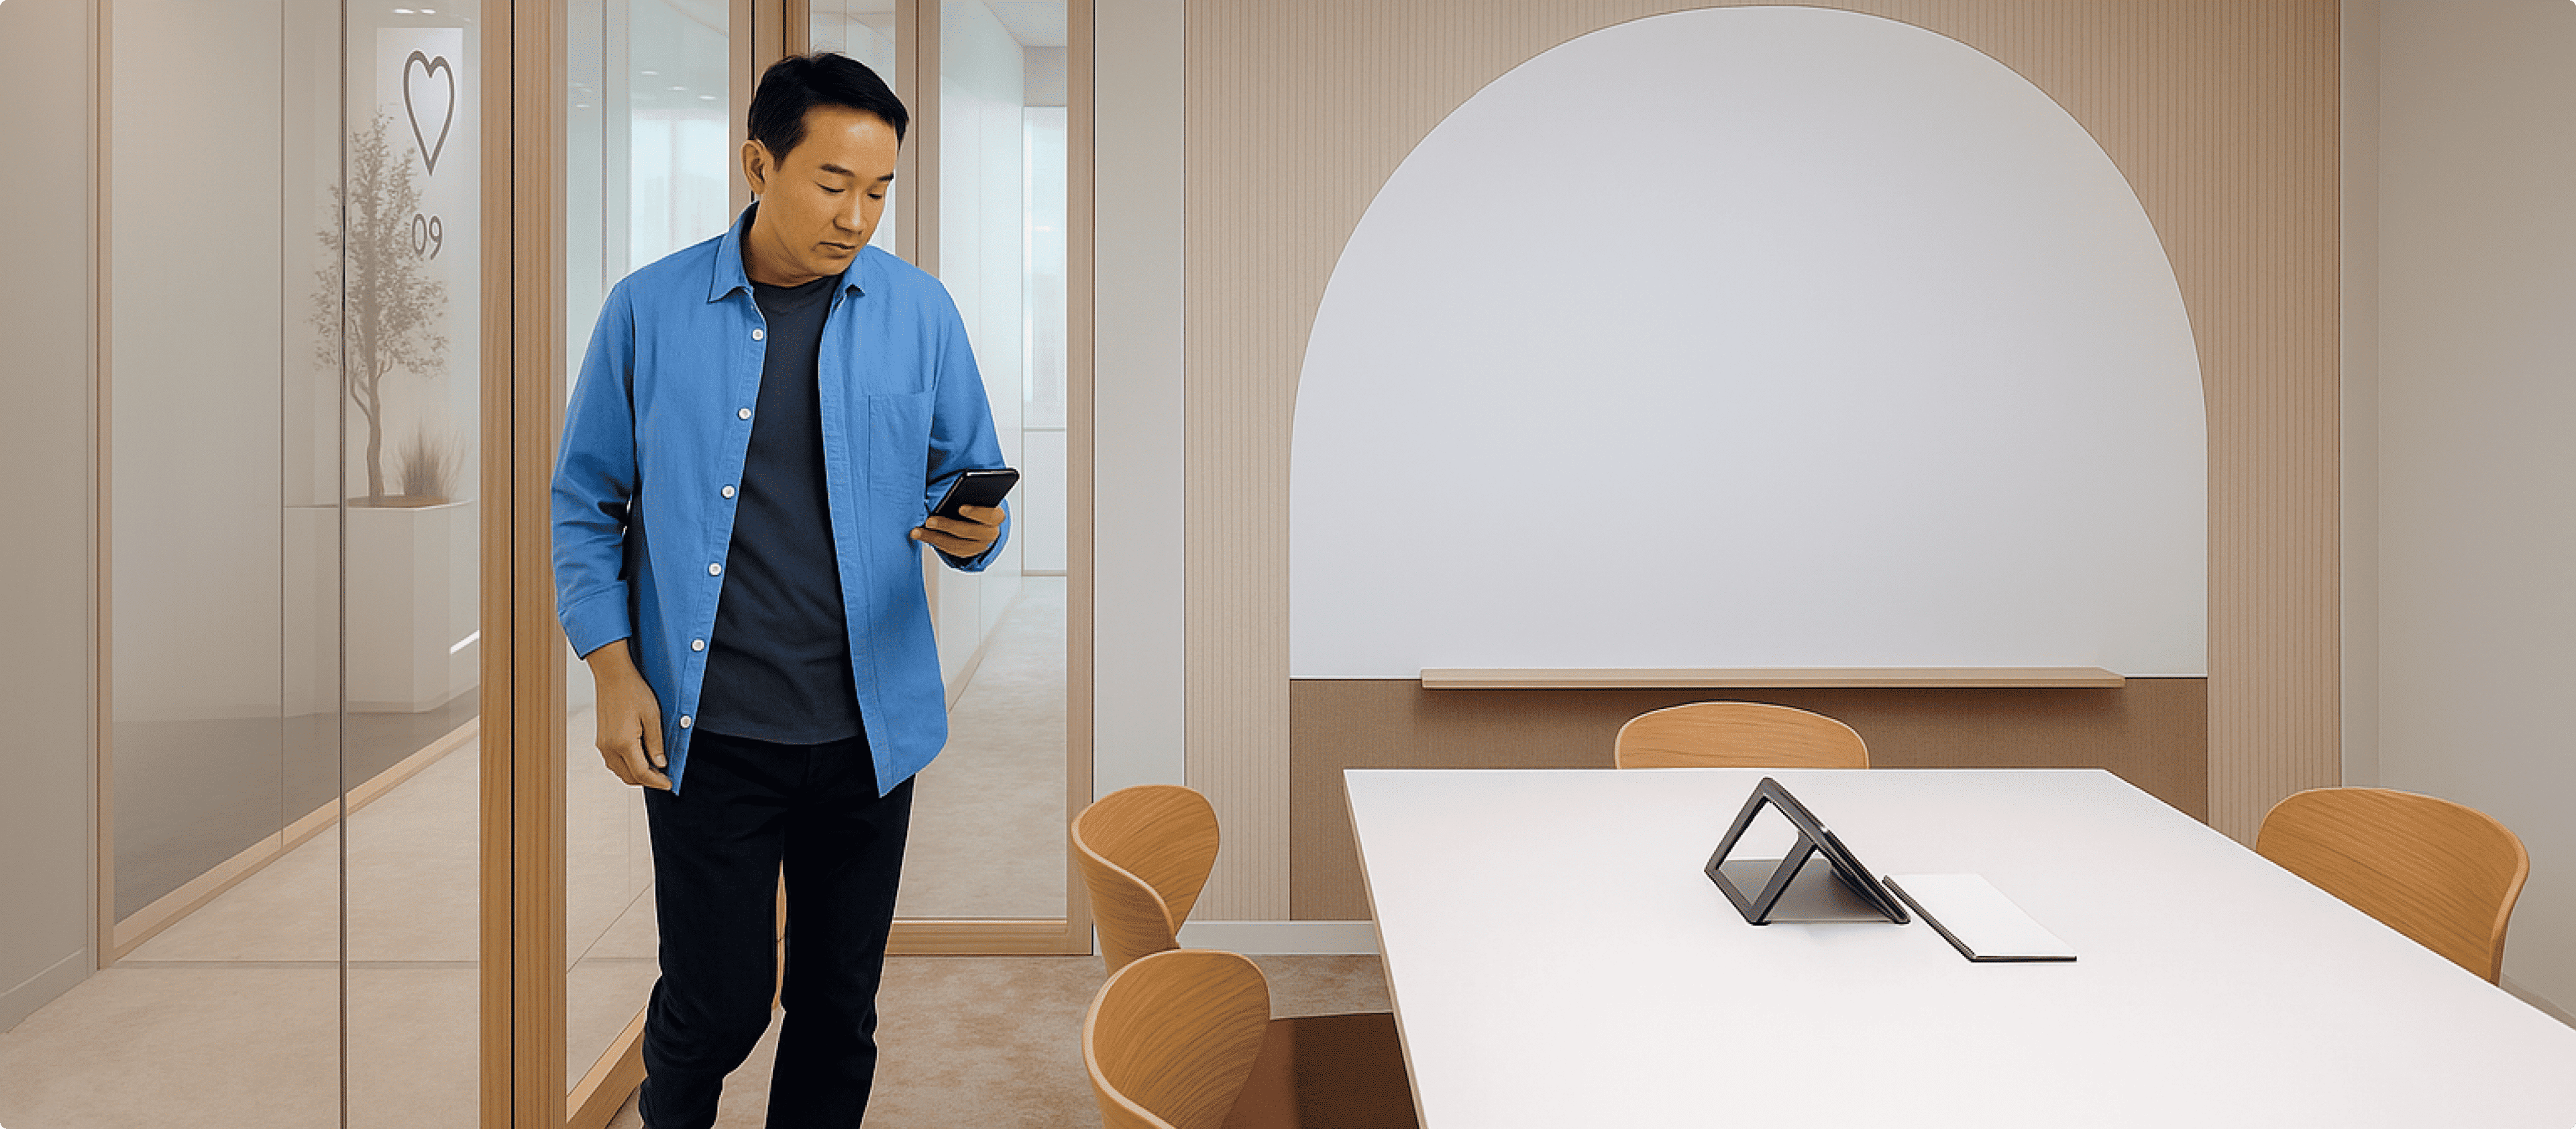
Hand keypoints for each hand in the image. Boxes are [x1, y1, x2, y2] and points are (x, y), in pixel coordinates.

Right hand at [584, 641, 672, 789]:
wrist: (612, 676)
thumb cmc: (632, 691)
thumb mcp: (652, 716)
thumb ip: (656, 743)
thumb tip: (660, 764)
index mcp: (623, 743)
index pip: (641, 773)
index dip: (657, 781)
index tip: (669, 784)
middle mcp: (609, 747)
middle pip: (629, 776)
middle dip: (648, 781)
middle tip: (664, 778)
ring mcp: (602, 744)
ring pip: (620, 771)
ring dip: (637, 775)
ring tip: (655, 770)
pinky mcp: (601, 740)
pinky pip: (614, 761)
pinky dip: (628, 766)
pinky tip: (640, 759)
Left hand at [910, 503, 1003, 557]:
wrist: (982, 521)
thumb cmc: (976, 503)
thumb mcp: (977, 497)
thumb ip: (968, 494)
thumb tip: (950, 491)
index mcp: (996, 516)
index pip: (991, 515)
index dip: (977, 512)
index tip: (961, 508)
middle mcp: (990, 533)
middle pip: (969, 532)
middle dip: (947, 526)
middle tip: (929, 521)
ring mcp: (979, 546)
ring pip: (957, 545)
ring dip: (934, 537)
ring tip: (918, 531)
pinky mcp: (967, 552)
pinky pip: (949, 550)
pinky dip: (934, 542)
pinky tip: (921, 535)